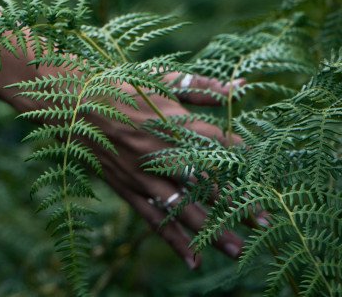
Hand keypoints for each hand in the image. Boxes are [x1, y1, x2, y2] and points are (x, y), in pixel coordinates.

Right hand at [86, 73, 243, 268]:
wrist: (74, 103)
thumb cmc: (122, 88)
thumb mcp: (161, 81)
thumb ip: (201, 87)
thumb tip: (240, 85)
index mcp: (171, 122)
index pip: (216, 143)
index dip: (240, 155)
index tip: (262, 168)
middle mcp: (159, 153)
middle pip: (205, 184)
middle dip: (237, 203)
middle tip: (267, 222)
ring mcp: (142, 175)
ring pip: (182, 209)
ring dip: (211, 230)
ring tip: (238, 249)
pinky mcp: (127, 189)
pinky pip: (153, 219)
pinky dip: (173, 241)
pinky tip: (194, 259)